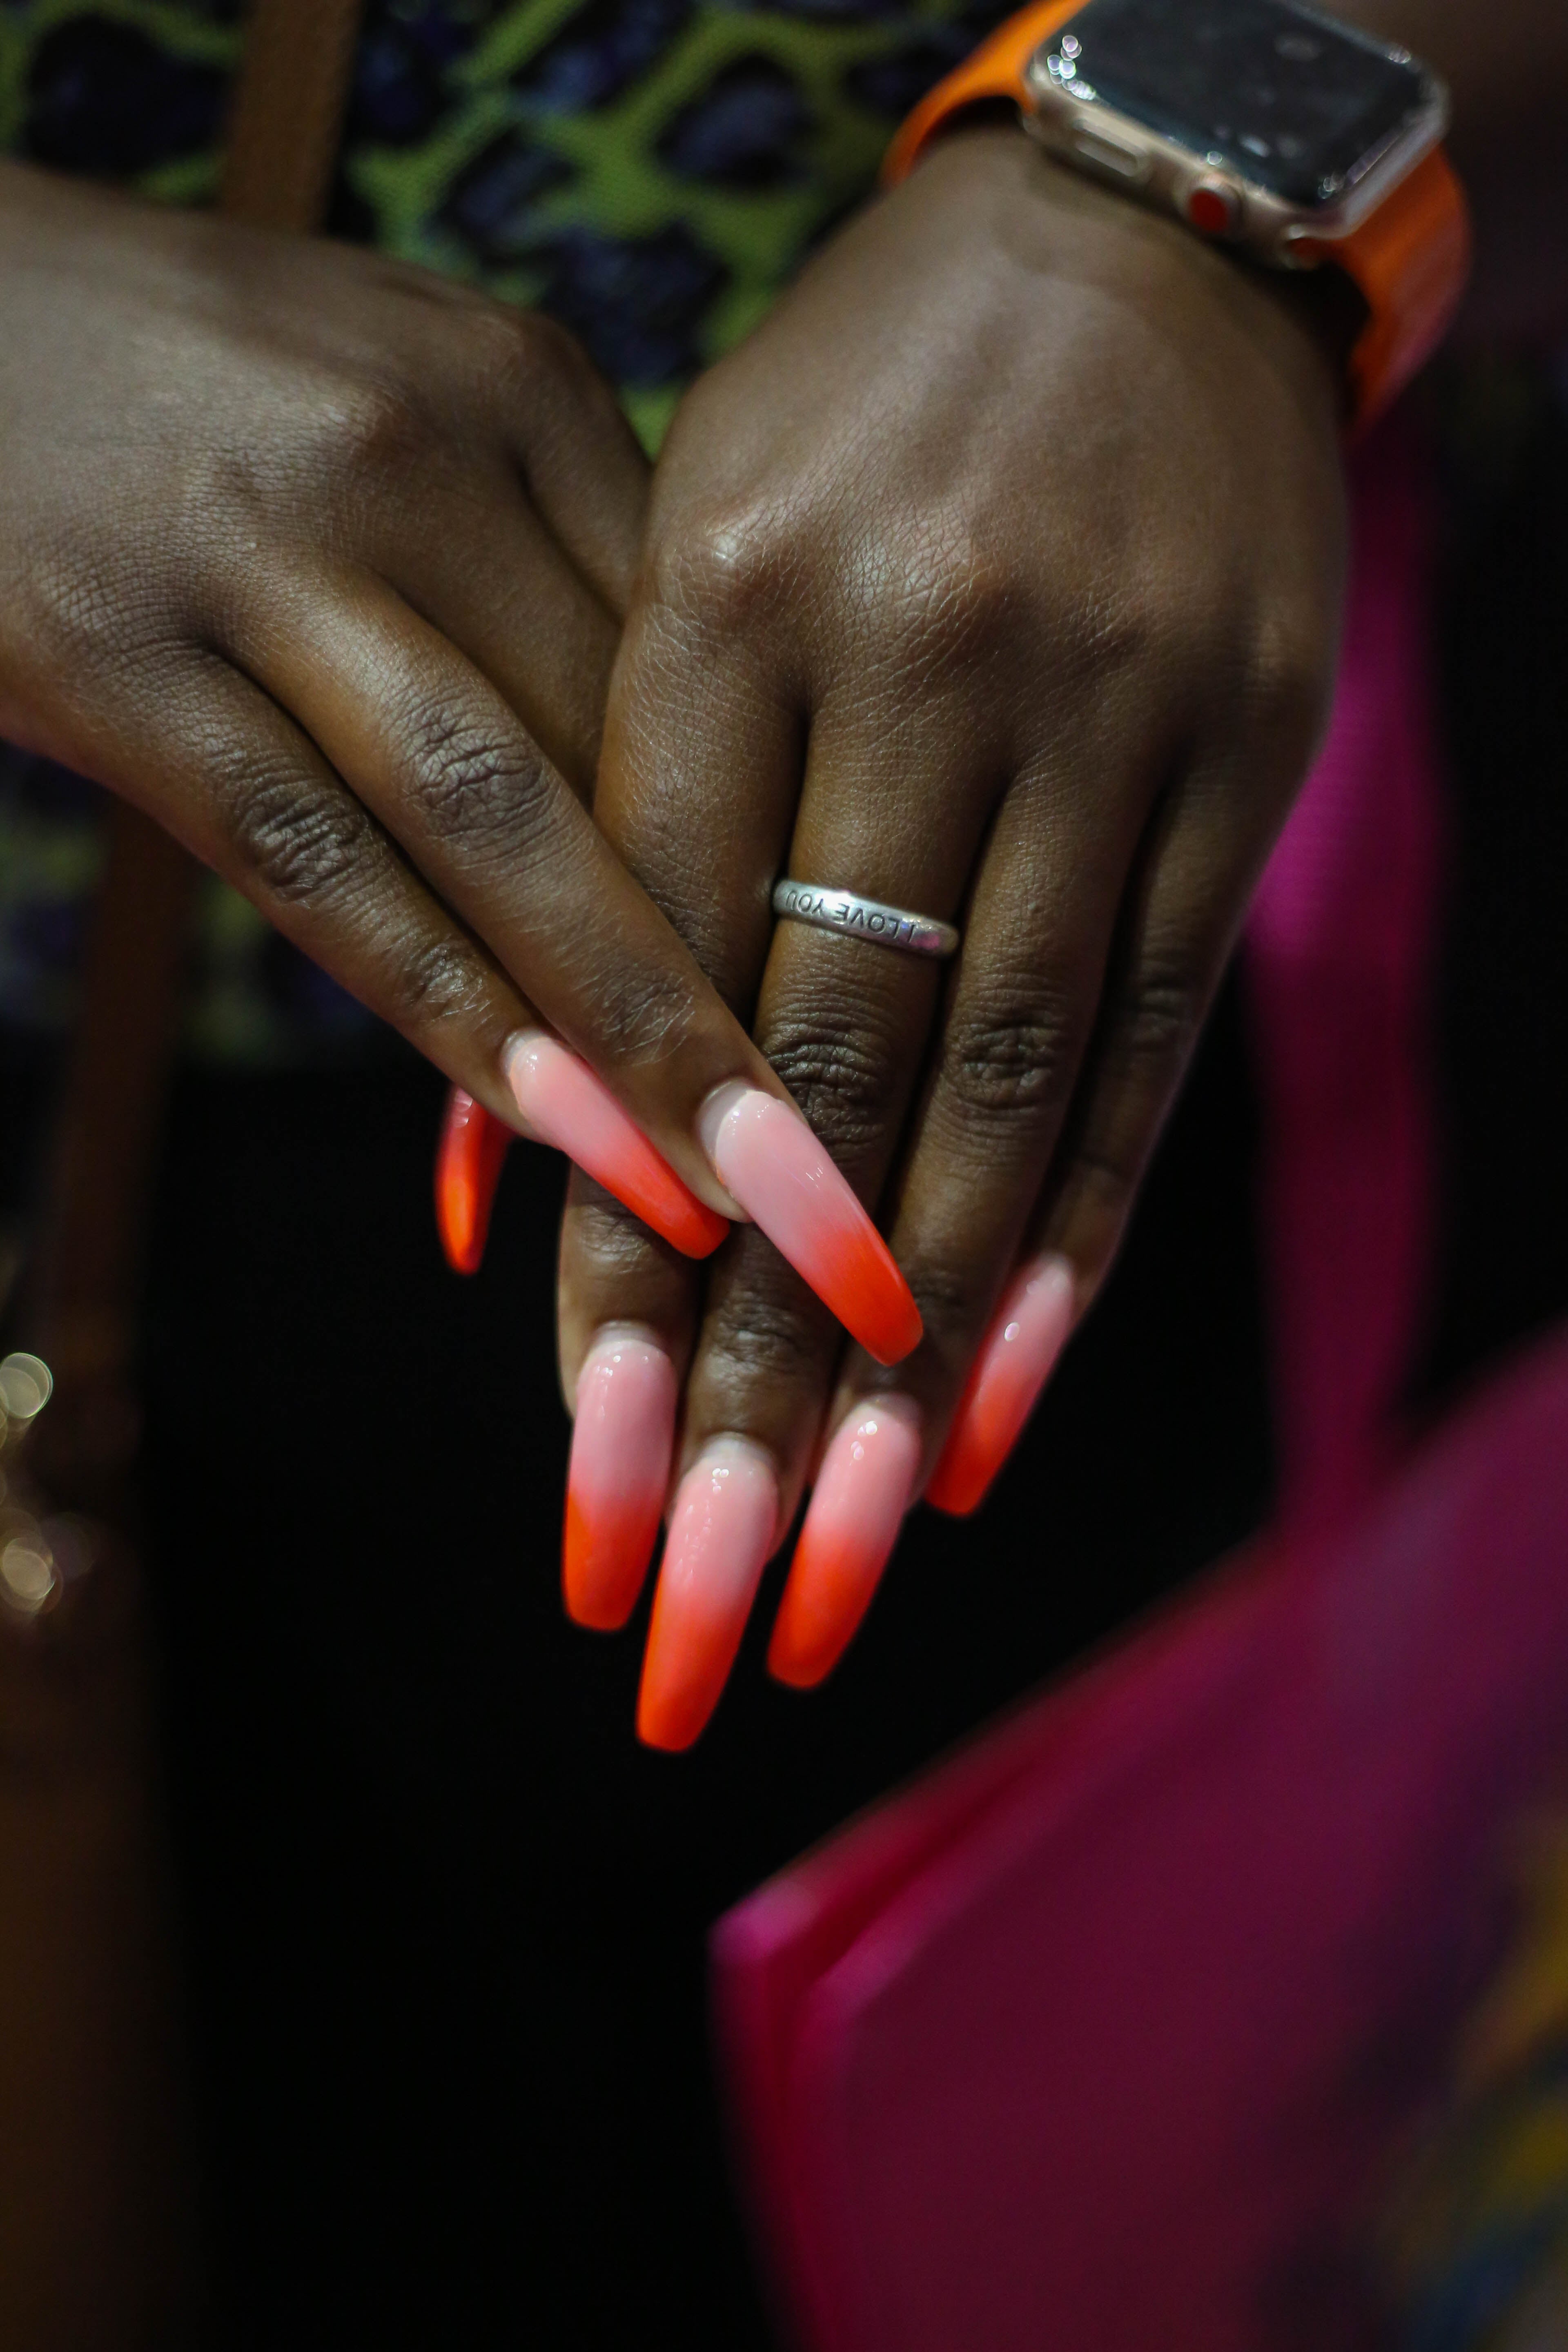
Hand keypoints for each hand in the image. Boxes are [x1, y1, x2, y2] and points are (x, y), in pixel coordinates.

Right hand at [0, 160, 923, 1311]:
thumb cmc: (205, 397)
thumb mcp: (413, 425)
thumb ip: (554, 592)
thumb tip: (688, 831)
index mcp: (524, 397)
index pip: (701, 674)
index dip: (797, 875)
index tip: (896, 1034)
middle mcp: (415, 455)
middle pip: (629, 758)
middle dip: (750, 987)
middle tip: (859, 1183)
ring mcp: (257, 552)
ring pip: (494, 826)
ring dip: (620, 1033)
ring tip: (722, 1206)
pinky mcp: (115, 657)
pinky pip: (319, 865)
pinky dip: (435, 1005)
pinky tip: (531, 1129)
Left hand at [557, 127, 1348, 1745]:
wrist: (1125, 239)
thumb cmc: (858, 428)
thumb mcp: (702, 565)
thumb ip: (634, 834)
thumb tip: (526, 1143)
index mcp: (734, 603)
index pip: (662, 984)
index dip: (625, 1234)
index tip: (587, 1444)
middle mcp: (924, 669)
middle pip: (824, 1080)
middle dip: (765, 1361)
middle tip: (710, 1584)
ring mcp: (1107, 719)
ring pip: (1002, 1090)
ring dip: (924, 1349)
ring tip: (850, 1549)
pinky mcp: (1246, 765)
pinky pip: (1152, 1039)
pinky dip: (1079, 1233)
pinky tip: (1011, 1399)